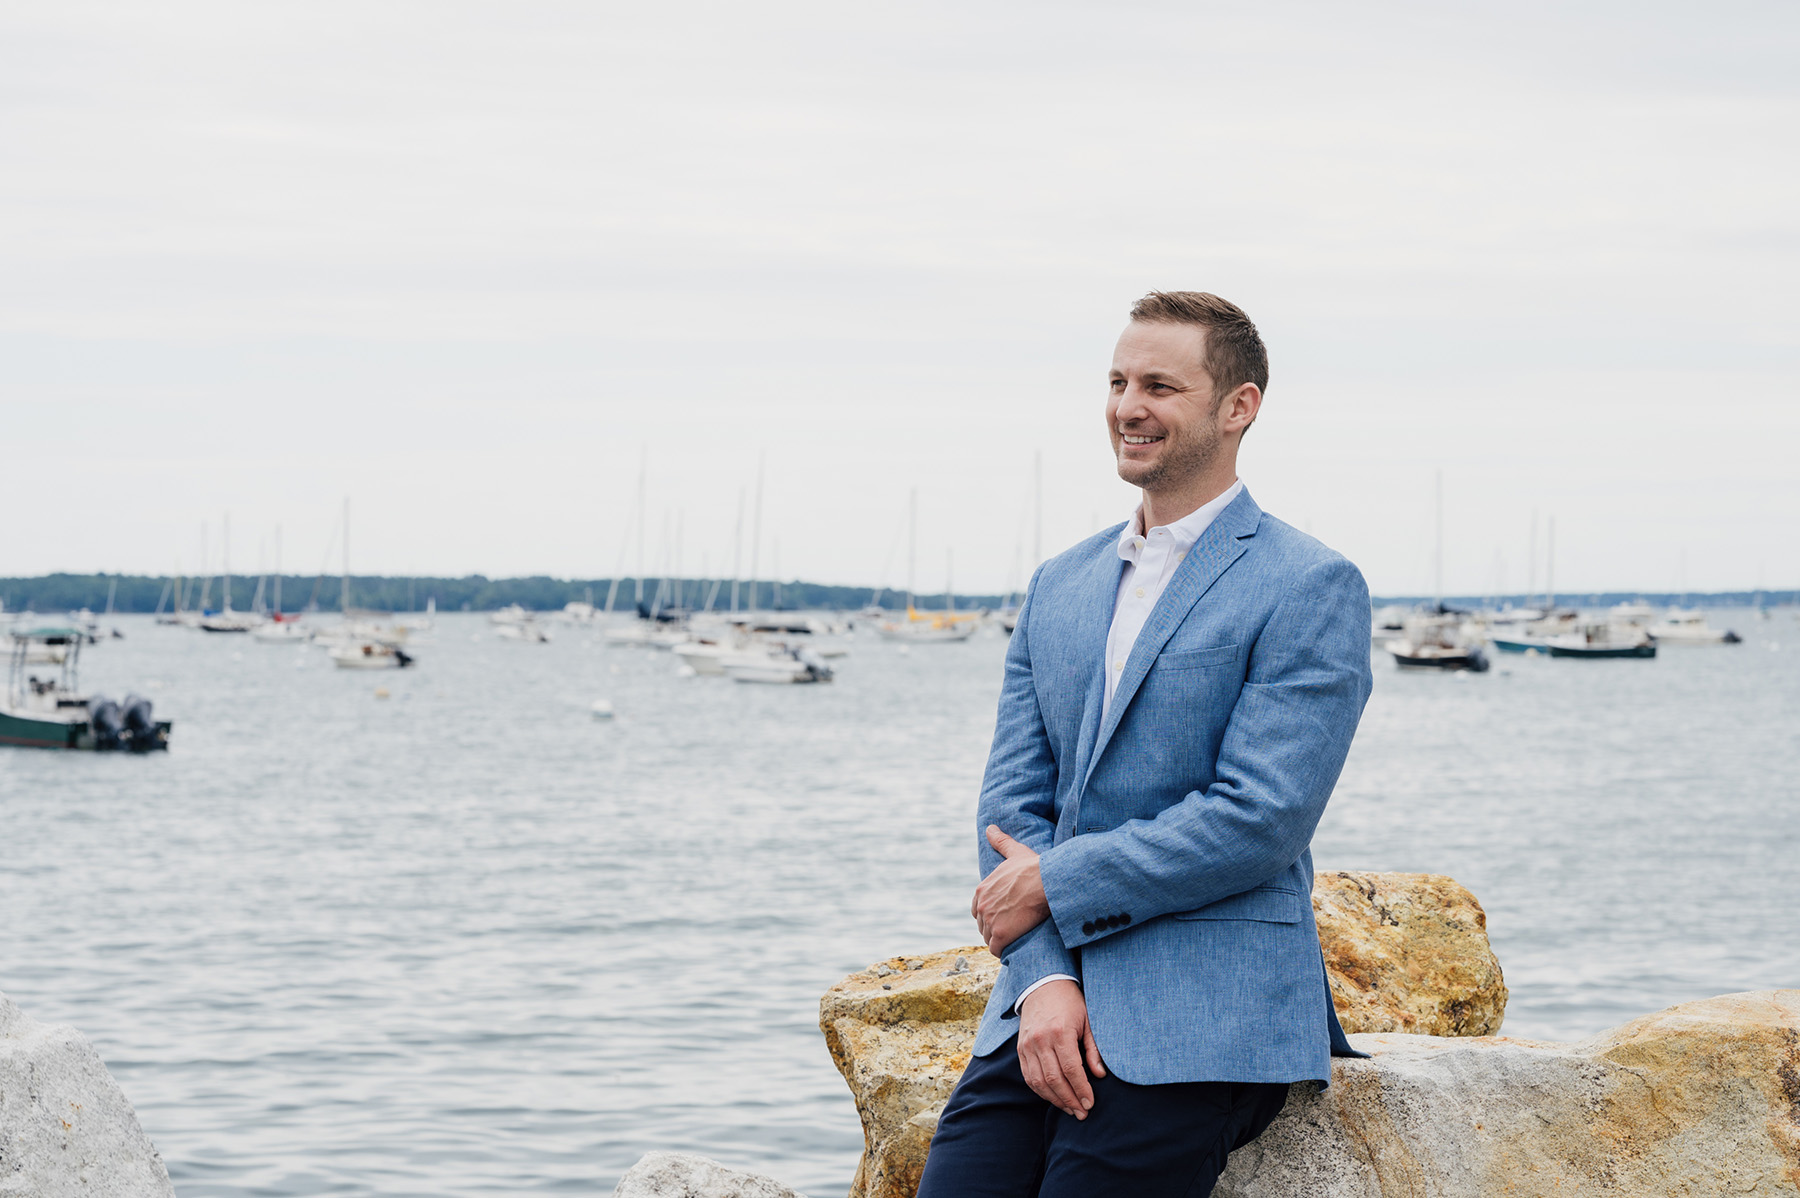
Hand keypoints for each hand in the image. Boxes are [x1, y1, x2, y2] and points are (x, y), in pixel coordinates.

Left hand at [971, 826, 1050, 956]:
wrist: (1047, 883)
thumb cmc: (1034, 867)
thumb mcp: (1015, 852)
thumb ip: (1000, 842)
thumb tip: (990, 828)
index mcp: (982, 890)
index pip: (978, 909)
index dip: (992, 913)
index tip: (1006, 914)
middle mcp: (982, 906)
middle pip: (983, 925)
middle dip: (996, 927)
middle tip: (1015, 926)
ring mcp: (990, 921)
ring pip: (990, 938)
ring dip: (1001, 940)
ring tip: (1017, 936)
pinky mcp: (1001, 935)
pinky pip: (997, 950)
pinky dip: (1004, 950)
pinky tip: (1015, 946)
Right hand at [1017, 979, 1105, 1117]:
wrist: (1043, 985)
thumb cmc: (1070, 1003)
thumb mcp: (1088, 1021)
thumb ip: (1093, 1049)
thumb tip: (1100, 1075)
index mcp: (1060, 1032)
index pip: (1071, 1070)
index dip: (1081, 1090)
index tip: (1090, 1103)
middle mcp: (1040, 1040)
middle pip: (1054, 1079)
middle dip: (1070, 1100)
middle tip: (1082, 1113)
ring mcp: (1028, 1045)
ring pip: (1039, 1081)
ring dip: (1055, 1099)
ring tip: (1070, 1109)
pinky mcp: (1021, 1048)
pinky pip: (1028, 1076)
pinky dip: (1040, 1090)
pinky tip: (1053, 1098)